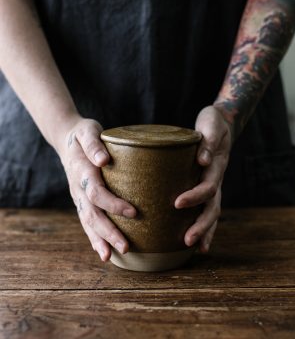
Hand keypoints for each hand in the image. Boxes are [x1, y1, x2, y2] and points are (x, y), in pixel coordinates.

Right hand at [58, 117, 135, 261]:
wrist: (66, 139)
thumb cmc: (84, 133)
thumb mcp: (88, 131)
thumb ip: (93, 144)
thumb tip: (103, 159)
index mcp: (81, 171)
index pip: (96, 192)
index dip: (113, 204)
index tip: (133, 212)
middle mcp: (78, 188)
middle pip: (92, 214)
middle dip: (108, 232)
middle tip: (126, 247)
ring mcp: (78, 196)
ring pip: (87, 222)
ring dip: (100, 240)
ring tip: (112, 256)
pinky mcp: (81, 201)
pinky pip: (86, 222)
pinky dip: (94, 238)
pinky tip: (104, 252)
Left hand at [175, 106, 232, 252]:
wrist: (221, 125)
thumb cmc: (212, 124)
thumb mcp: (211, 125)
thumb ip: (208, 141)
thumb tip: (202, 160)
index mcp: (216, 167)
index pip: (208, 187)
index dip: (195, 196)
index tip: (177, 203)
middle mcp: (216, 180)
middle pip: (213, 208)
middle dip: (201, 225)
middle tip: (187, 239)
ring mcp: (213, 186)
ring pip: (212, 213)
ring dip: (204, 231)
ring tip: (191, 246)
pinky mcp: (206, 187)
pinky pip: (207, 210)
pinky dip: (204, 227)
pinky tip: (195, 243)